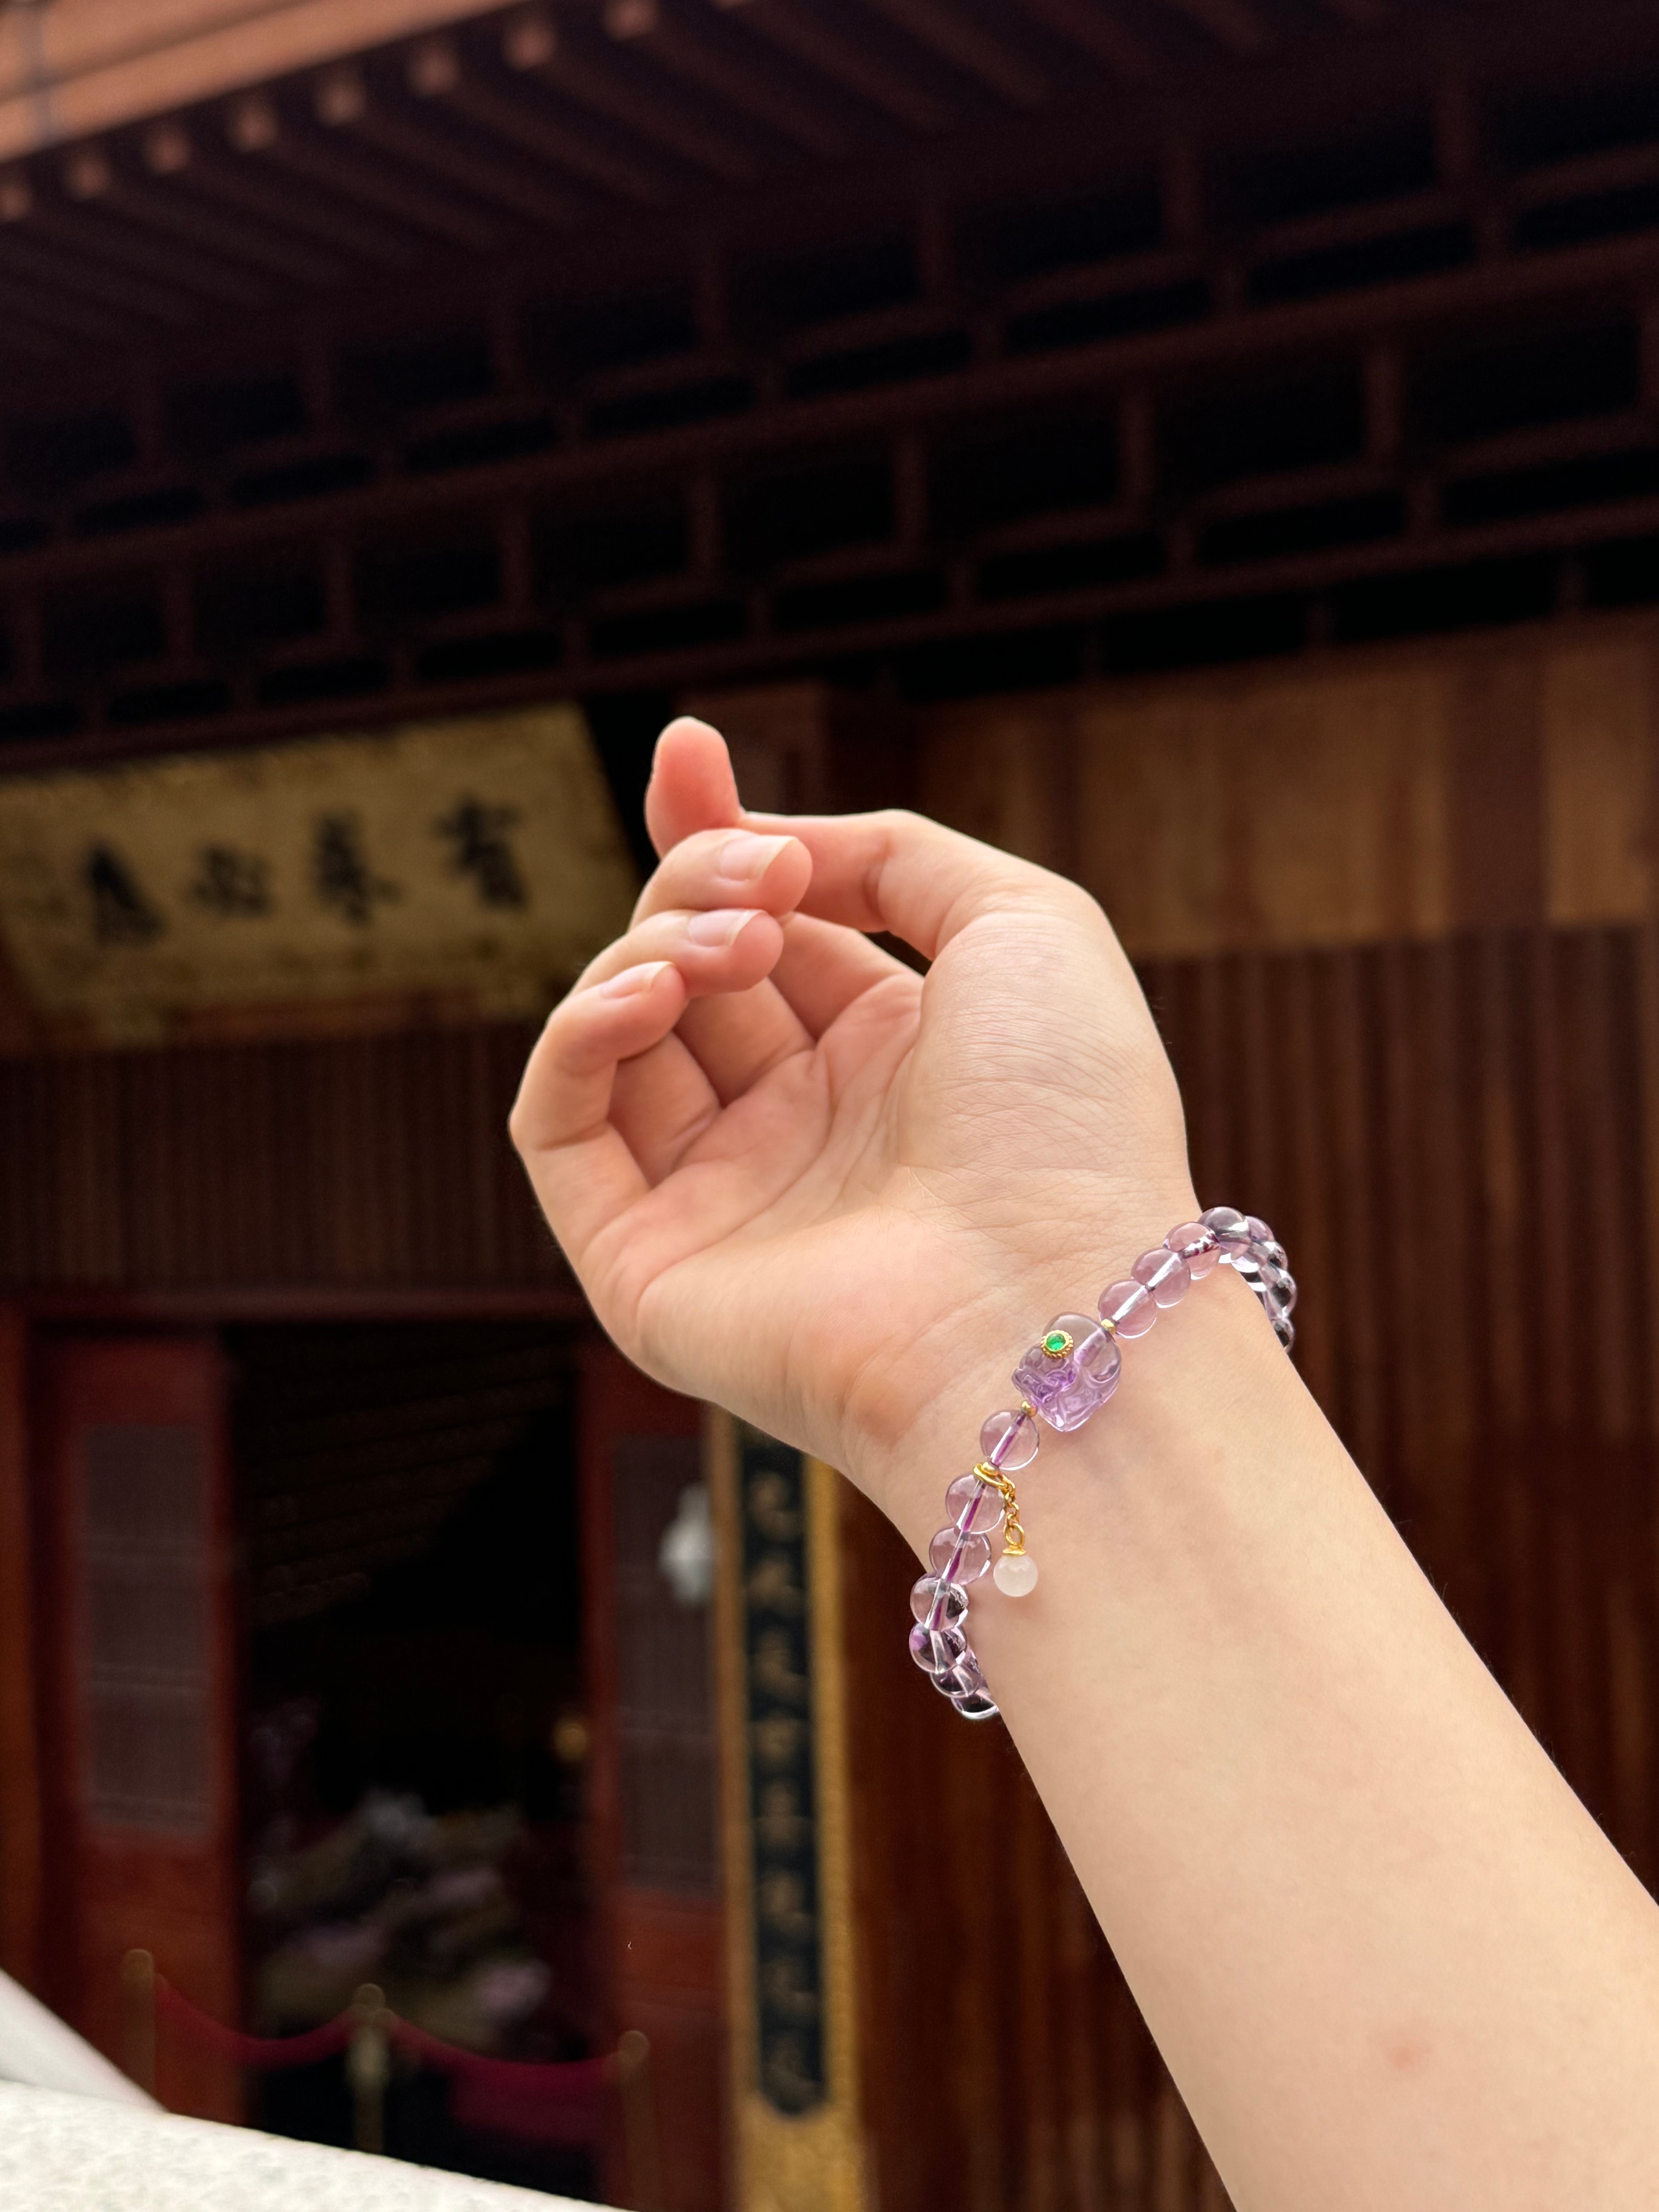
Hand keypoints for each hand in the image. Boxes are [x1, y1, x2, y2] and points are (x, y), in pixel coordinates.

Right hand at [511, 718, 1198, 1517]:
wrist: (1054, 1297)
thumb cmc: (1067, 1119)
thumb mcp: (1022, 923)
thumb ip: (894, 853)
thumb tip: (778, 837)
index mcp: (890, 1056)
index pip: (768, 924)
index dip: (718, 835)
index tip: (688, 750)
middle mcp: (801, 1127)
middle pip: (688, 962)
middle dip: (701, 882)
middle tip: (765, 880)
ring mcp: (719, 1199)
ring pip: (617, 1033)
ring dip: (652, 952)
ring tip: (731, 950)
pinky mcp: (644, 1269)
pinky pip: (559, 1126)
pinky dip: (579, 1037)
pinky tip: (648, 995)